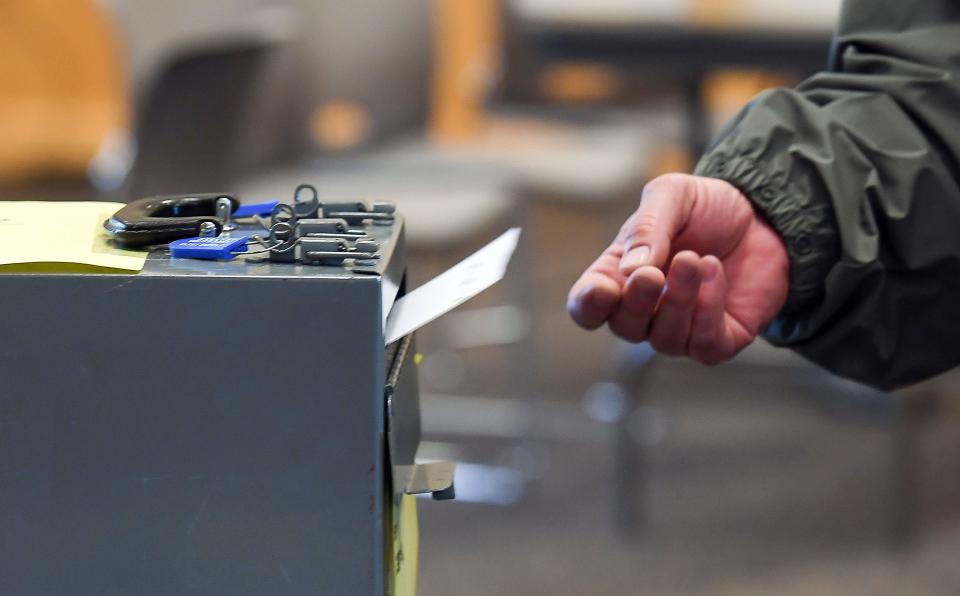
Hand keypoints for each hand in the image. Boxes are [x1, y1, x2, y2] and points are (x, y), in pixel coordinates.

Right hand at [567, 173, 789, 363]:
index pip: (587, 307)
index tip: (604, 290)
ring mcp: (681, 328)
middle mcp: (645, 310)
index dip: (589, 306)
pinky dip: (709, 310)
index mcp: (618, 276)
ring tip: (697, 259)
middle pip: (625, 327)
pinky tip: (715, 273)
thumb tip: (631, 268)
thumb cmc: (706, 208)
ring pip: (666, 339)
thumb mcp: (672, 196)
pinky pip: (705, 344)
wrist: (763, 214)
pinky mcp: (718, 339)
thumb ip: (647, 226)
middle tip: (653, 273)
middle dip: (638, 303)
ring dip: (680, 301)